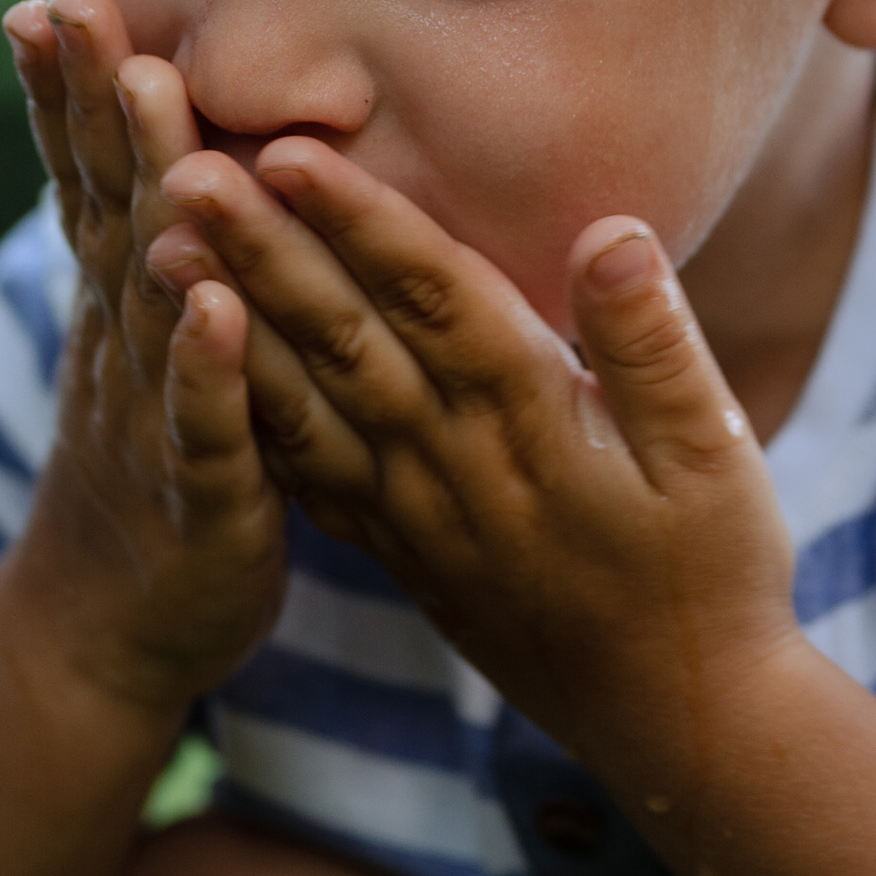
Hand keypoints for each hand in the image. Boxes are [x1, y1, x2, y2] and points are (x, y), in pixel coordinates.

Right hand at [3, 0, 292, 715]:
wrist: (109, 632)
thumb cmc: (147, 474)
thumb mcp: (138, 351)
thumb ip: (140, 249)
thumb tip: (134, 141)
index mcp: (118, 306)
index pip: (86, 181)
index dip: (68, 95)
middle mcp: (123, 346)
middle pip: (108, 208)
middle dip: (94, 105)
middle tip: (80, 5)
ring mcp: (156, 416)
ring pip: (155, 293)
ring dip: (153, 194)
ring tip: (150, 103)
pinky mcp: (205, 495)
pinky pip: (208, 422)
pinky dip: (209, 366)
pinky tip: (215, 306)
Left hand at [149, 137, 802, 772]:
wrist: (678, 724)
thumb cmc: (717, 578)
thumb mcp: (717, 458)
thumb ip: (654, 344)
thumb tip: (608, 229)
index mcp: (534, 425)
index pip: (432, 302)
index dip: (359, 223)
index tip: (287, 151)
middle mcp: (454, 467)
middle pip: (344, 340)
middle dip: (260, 253)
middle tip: (179, 172)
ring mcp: (416, 517)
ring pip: (306, 403)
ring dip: (231, 323)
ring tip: (157, 251)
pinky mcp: (400, 554)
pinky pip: (307, 478)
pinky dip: (248, 416)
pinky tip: (198, 366)